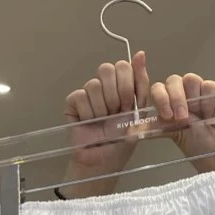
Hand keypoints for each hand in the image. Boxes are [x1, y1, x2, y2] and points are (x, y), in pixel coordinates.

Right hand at [63, 51, 149, 197]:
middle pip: (107, 69)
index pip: (124, 66)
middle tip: (116, 112)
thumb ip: (141, 84)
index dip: (127, 85)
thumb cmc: (122, 140)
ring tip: (103, 122)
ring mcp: (87, 92)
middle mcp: (104, 85)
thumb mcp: (139, 113)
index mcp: (121, 85)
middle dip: (116, 94)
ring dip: (103, 108)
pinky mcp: (73, 101)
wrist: (104, 160)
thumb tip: (141, 53)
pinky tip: (89, 123)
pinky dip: (89, 113)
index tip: (129, 105)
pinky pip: (81, 97)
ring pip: (94, 85)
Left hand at [151, 73, 214, 172]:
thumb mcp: (173, 135)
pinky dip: (208, 100)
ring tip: (200, 117)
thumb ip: (156, 127)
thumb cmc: (197, 146)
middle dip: (176, 99)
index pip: (158, 89)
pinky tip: (211, 114)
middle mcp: (184, 95)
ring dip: (193, 99)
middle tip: (182, 118)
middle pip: (173, 81)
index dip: (161, 98)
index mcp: (170, 103)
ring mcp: (200, 91)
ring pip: (190, 79)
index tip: (166, 116)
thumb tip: (133, 129)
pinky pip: (208, 85)